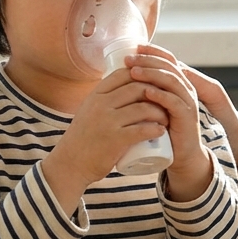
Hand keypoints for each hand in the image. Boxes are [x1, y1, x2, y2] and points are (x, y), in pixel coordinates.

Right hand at [41, 69, 167, 213]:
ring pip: (143, 108)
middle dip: (156, 92)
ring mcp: (108, 122)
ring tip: (167, 118)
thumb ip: (104, 99)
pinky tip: (162, 130)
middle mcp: (101, 105)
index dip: (143, 74)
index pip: (123, 74)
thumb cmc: (83, 138)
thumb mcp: (89, 110)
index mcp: (95, 95)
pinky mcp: (115, 140)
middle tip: (166, 101)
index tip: (154, 82)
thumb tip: (125, 85)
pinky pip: (141, 130)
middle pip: (137, 88)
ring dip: (160, 112)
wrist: (70, 164)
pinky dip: (156, 129)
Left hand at [127, 45, 212, 200]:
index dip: (152, 51)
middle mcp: (186, 88)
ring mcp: (188, 102)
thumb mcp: (153, 106)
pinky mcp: (187, 117)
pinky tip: (147, 92)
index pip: (167, 59)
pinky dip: (160, 95)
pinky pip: (174, 102)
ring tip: (133, 72)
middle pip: (168, 66)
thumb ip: (145, 91)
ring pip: (171, 81)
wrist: (180, 156)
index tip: (134, 47)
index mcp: (178, 83)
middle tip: (129, 59)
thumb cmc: (162, 129)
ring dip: (151, 75)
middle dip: (148, 60)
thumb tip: (121, 75)